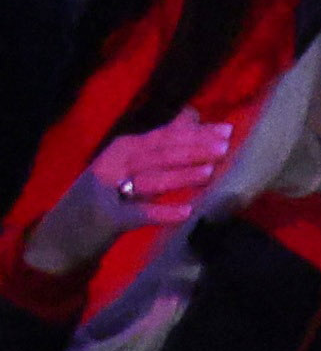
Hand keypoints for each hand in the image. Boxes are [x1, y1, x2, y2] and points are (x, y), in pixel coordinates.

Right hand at [28, 112, 230, 274]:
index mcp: (124, 150)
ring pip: (148, 179)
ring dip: (178, 175)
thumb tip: (192, 115)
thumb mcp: (134, 166)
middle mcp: (115, 164)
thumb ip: (162, 142)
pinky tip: (186, 212)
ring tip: (209, 172)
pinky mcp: (110, 220)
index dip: (193, 133)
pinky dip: (161, 212)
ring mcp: (110, 191)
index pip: (162, 137)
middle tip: (224, 146)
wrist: (64, 235)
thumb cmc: (108, 197)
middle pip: (156, 154)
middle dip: (190, 149)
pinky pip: (139, 214)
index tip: (226, 130)